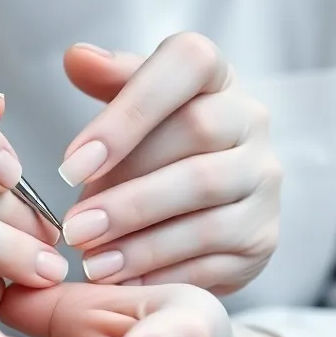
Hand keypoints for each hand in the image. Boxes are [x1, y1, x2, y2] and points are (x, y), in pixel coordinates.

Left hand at [58, 35, 281, 293]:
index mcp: (215, 74)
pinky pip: (215, 255)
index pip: (186, 63)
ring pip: (207, 203)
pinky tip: (121, 280)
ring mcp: (263, 178)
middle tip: (73, 227)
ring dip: (141, 237)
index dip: (128, 112)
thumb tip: (77, 57)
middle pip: (196, 138)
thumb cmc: (154, 137)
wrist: (206, 198)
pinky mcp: (264, 234)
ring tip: (90, 259)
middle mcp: (250, 119)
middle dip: (127, 190)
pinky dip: (162, 270)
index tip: (71, 164)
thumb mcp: (132, 101)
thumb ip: (108, 80)